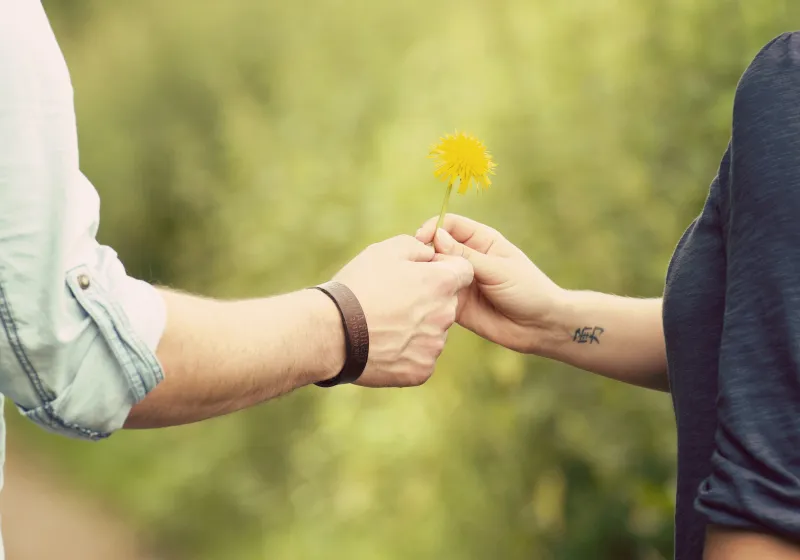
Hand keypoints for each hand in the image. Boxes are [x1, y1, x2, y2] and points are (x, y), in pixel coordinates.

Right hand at [333, 234, 473, 386]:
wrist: (332, 332)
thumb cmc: (358, 286)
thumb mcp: (385, 250)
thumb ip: (418, 247)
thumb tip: (430, 254)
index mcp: (442, 282)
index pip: (464, 271)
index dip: (444, 268)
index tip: (422, 273)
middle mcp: (446, 315)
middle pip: (447, 303)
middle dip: (428, 300)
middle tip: (393, 301)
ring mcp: (435, 345)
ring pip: (433, 331)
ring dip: (417, 327)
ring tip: (383, 325)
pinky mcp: (422, 370)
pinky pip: (421, 357)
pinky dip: (406, 352)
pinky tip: (383, 345)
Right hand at [416, 214, 564, 353]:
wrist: (539, 326)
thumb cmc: (527, 290)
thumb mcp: (498, 269)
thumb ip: (466, 255)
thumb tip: (436, 236)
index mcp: (481, 240)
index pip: (449, 225)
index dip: (434, 228)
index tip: (421, 239)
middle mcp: (467, 258)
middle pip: (436, 247)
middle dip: (426, 253)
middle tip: (419, 264)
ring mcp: (460, 281)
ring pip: (434, 272)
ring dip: (426, 276)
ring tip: (423, 283)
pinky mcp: (456, 304)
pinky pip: (436, 296)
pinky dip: (430, 297)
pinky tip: (429, 301)